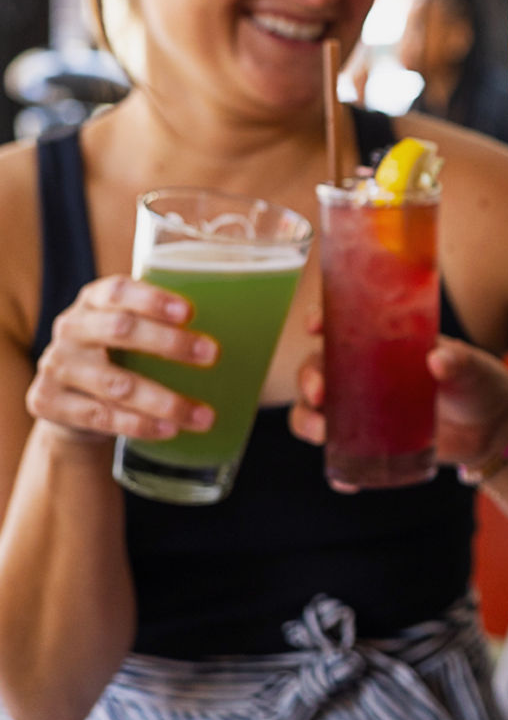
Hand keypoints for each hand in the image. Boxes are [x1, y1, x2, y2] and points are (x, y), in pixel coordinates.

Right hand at [28, 275, 216, 444]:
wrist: (69, 401)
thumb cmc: (121, 355)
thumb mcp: (136, 331)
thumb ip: (171, 323)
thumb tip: (249, 325)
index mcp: (95, 299)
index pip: (119, 289)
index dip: (152, 299)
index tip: (190, 312)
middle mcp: (70, 327)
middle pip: (119, 331)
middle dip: (169, 344)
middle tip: (212, 355)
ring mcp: (56, 365)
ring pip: (115, 383)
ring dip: (164, 400)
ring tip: (203, 415)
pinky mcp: (47, 402)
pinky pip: (99, 416)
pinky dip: (139, 425)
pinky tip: (169, 430)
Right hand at [289, 334, 507, 476]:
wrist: (494, 431)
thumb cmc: (481, 385)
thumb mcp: (472, 368)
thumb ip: (458, 361)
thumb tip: (436, 359)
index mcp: (387, 341)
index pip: (344, 324)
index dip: (321, 320)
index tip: (314, 324)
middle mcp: (367, 371)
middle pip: (319, 367)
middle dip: (308, 377)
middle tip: (319, 392)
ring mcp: (366, 408)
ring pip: (318, 409)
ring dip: (307, 419)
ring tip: (321, 432)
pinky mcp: (373, 442)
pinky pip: (342, 452)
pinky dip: (336, 466)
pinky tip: (345, 480)